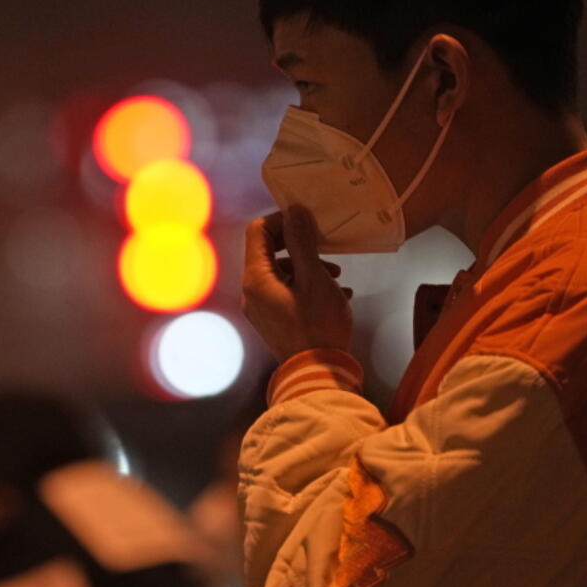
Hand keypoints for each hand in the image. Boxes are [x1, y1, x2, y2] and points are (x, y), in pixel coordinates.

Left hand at [241, 206, 352, 362]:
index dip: (282, 220)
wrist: (318, 375)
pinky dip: (306, 284)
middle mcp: (251, 292)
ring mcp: (261, 309)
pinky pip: (285, 291)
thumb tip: (294, 211)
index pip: (257, 231)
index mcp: (255, 279)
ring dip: (307, 264)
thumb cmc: (318, 325)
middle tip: (325, 245)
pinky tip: (335, 292)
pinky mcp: (274, 321)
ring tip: (335, 274)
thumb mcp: (314, 278)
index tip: (309, 222)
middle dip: (298, 243)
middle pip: (268, 251)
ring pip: (280, 272)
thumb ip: (302, 242)